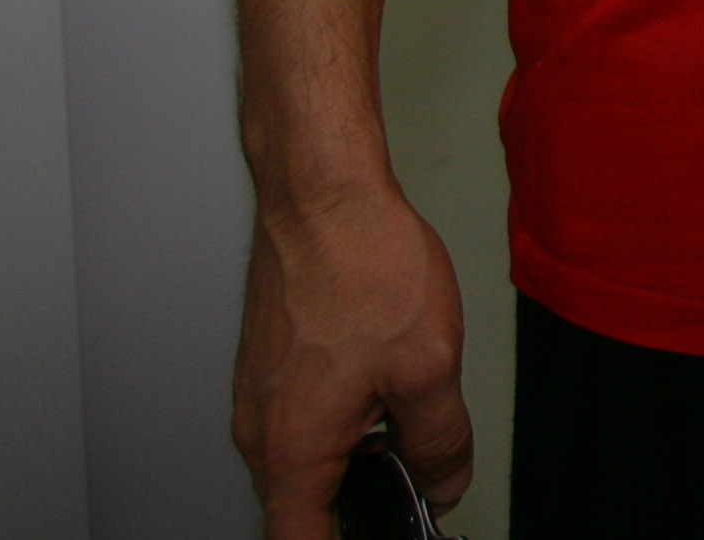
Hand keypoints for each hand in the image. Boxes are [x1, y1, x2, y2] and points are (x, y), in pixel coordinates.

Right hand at [232, 178, 471, 537]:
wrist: (322, 198)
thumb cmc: (361, 268)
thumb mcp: (429, 368)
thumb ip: (440, 442)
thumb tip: (445, 482)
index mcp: (292, 451)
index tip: (385, 534)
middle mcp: (260, 433)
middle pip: (301, 508)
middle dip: (357, 507)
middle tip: (413, 485)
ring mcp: (258, 399)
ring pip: (303, 463)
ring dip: (352, 462)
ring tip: (406, 429)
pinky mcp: (268, 368)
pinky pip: (299, 423)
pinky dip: (341, 426)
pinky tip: (382, 391)